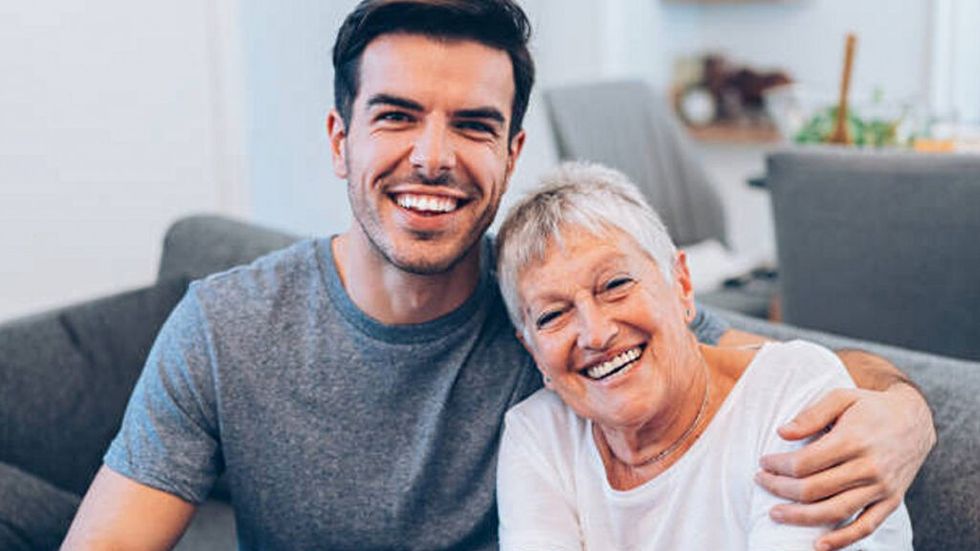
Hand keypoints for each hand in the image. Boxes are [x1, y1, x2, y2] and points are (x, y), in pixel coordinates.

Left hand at [755, 384, 934, 549]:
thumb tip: (782, 433)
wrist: (916, 420)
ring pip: (835, 511)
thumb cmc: (871, 407)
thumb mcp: (841, 397)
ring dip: (801, 517)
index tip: (763, 462)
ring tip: (776, 513)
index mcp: (853, 440)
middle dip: (780, 489)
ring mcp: (881, 488)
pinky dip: (843, 540)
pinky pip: (866, 527)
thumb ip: (811, 414)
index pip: (804, 463)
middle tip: (761, 482)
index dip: (778, 466)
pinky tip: (819, 545)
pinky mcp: (891, 501)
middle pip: (814, 489)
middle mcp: (868, 467)